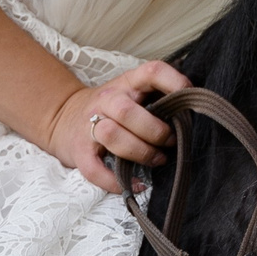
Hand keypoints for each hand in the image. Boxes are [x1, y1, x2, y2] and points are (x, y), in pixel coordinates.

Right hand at [45, 59, 190, 192]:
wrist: (63, 117)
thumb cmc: (111, 109)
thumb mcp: (132, 93)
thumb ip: (157, 98)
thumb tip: (193, 112)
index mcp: (126, 83)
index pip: (151, 71)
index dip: (173, 81)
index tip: (189, 97)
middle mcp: (106, 101)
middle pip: (128, 112)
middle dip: (155, 131)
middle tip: (171, 142)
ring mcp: (89, 126)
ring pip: (111, 136)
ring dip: (140, 152)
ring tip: (158, 160)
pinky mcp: (79, 152)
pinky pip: (95, 169)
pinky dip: (116, 181)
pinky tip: (136, 184)